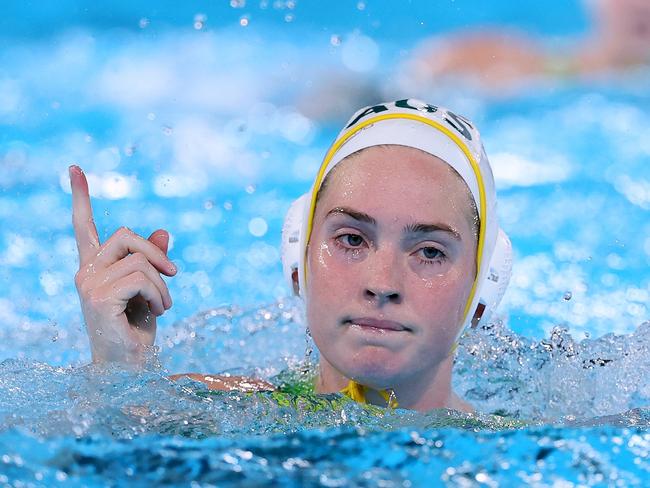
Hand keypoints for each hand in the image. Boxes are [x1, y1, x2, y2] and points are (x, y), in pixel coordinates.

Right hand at [70, 165, 176, 363]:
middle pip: (125, 234)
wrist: (128, 367)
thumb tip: (163, 231)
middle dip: (155, 252)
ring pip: (140, 261)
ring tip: (163, 306)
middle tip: (173, 273)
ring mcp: (88, 283)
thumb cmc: (136, 328)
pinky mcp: (98, 297)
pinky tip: (158, 312)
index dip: (81, 197)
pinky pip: (142, 278)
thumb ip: (152, 261)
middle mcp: (86, 271)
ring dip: (162, 284)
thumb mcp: (150, 288)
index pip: (85, 226)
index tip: (74, 169)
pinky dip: (159, 295)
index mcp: (95, 267)